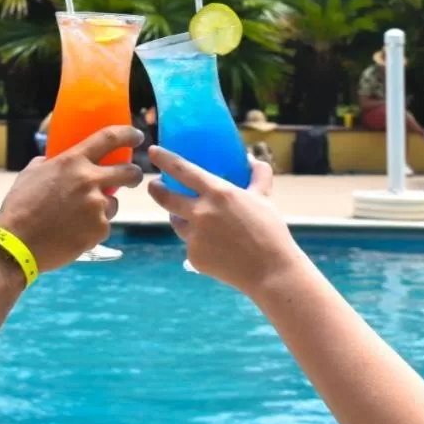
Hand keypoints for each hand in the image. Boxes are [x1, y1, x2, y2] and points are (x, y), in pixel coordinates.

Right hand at [0, 126, 143, 272]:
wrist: (17, 243)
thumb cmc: (20, 206)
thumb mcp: (32, 172)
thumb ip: (51, 162)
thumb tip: (59, 160)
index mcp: (73, 161)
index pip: (109, 138)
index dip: (128, 134)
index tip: (137, 136)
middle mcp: (90, 180)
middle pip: (130, 172)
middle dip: (134, 175)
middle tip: (131, 178)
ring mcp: (97, 207)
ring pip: (113, 204)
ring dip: (103, 208)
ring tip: (78, 218)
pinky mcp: (99, 230)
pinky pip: (104, 225)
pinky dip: (93, 228)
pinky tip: (74, 232)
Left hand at [147, 146, 306, 294]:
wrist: (271, 271)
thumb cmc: (270, 231)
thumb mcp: (264, 198)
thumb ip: (258, 175)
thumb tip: (251, 159)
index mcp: (218, 193)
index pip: (182, 170)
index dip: (165, 158)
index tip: (152, 151)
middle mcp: (201, 213)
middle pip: (166, 197)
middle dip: (156, 189)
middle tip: (155, 185)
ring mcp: (195, 237)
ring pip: (177, 222)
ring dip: (178, 216)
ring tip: (189, 216)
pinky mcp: (194, 257)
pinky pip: (190, 244)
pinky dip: (198, 242)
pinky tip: (214, 246)